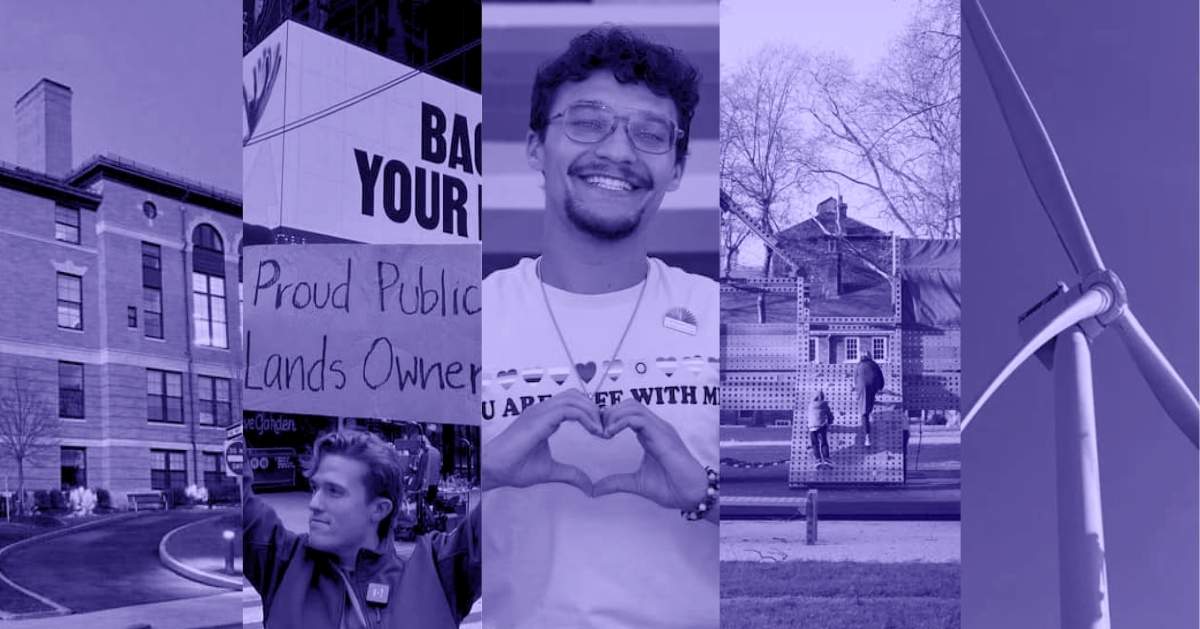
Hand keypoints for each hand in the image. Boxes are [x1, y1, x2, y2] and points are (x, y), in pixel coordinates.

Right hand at [482, 389, 602, 496]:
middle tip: (606, 429)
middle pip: (576, 396)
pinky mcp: (539, 418)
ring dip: (593, 412)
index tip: (602, 432)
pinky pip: (569, 409)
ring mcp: (540, 411)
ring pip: (574, 399)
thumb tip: (589, 486)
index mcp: (544, 418)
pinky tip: (594, 431)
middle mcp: (542, 410)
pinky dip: (586, 417)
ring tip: (602, 431)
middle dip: (595, 409)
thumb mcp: (551, 471)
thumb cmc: (514, 468)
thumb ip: (571, 474)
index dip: (590, 414)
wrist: (494, 469)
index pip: (573, 404)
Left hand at [592, 400, 708, 509]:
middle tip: (597, 431)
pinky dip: (620, 422)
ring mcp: (660, 428)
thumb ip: (616, 483)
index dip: (609, 418)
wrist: (692, 494)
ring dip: (613, 415)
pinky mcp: (662, 434)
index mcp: (649, 434)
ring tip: (604, 433)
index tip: (597, 433)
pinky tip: (610, 434)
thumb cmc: (671, 487)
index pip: (627, 412)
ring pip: (632, 406)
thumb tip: (595, 490)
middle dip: (609, 413)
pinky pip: (638, 418)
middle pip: (628, 404)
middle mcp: (655, 427)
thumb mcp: (636, 483)